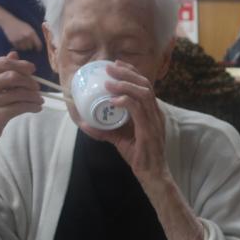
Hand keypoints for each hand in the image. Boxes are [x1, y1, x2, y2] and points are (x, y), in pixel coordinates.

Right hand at [0, 52, 42, 150]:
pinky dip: (32, 106)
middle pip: (11, 76)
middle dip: (28, 80)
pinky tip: (36, 107)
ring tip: (38, 99)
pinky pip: (20, 107)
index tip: (32, 69)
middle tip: (37, 86)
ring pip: (18, 93)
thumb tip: (14, 54)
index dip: (20, 65)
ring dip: (33, 95)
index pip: (1, 63)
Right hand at [1, 17, 42, 51]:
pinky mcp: (13, 41)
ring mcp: (19, 39)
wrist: (9, 22)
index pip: (38, 44)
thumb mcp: (30, 28)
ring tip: (22, 41)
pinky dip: (18, 46)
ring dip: (24, 46)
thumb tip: (40, 45)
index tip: (38, 49)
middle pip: (31, 47)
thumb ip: (34, 36)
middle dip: (30, 46)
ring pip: (24, 48)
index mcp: (32, 33)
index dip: (38, 48)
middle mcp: (26, 36)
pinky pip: (18, 47)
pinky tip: (17, 41)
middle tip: (27, 43)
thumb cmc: (21, 25)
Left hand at [80, 61, 168, 180]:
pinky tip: (113, 100)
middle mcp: (155, 113)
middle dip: (127, 73)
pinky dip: (126, 102)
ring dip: (125, 85)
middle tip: (110, 67)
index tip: (117, 65)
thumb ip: (104, 130)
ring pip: (143, 94)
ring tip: (109, 82)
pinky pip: (139, 110)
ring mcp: (154, 121)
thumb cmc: (139, 156)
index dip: (132, 72)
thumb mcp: (119, 139)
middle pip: (145, 84)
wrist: (153, 174)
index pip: (145, 85)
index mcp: (152, 112)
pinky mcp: (149, 131)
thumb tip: (84, 123)